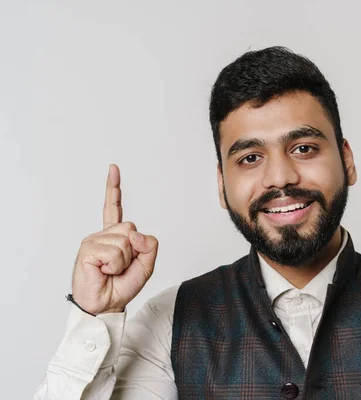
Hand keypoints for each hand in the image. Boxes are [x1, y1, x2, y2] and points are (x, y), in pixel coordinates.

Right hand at [71, 165, 158, 314]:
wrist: (105, 305)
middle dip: (134, 251)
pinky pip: (115, 252)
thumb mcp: (146, 265)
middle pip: (132, 228)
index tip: (113, 168)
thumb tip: (135, 233)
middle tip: (121, 267)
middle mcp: (103, 235)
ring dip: (124, 260)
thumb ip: (150, 246)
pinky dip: (115, 265)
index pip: (114, 208)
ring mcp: (93, 240)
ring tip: (111, 270)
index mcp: (114, 236)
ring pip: (125, 241)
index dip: (114, 188)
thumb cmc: (122, 285)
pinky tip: (103, 271)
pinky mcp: (87, 249)